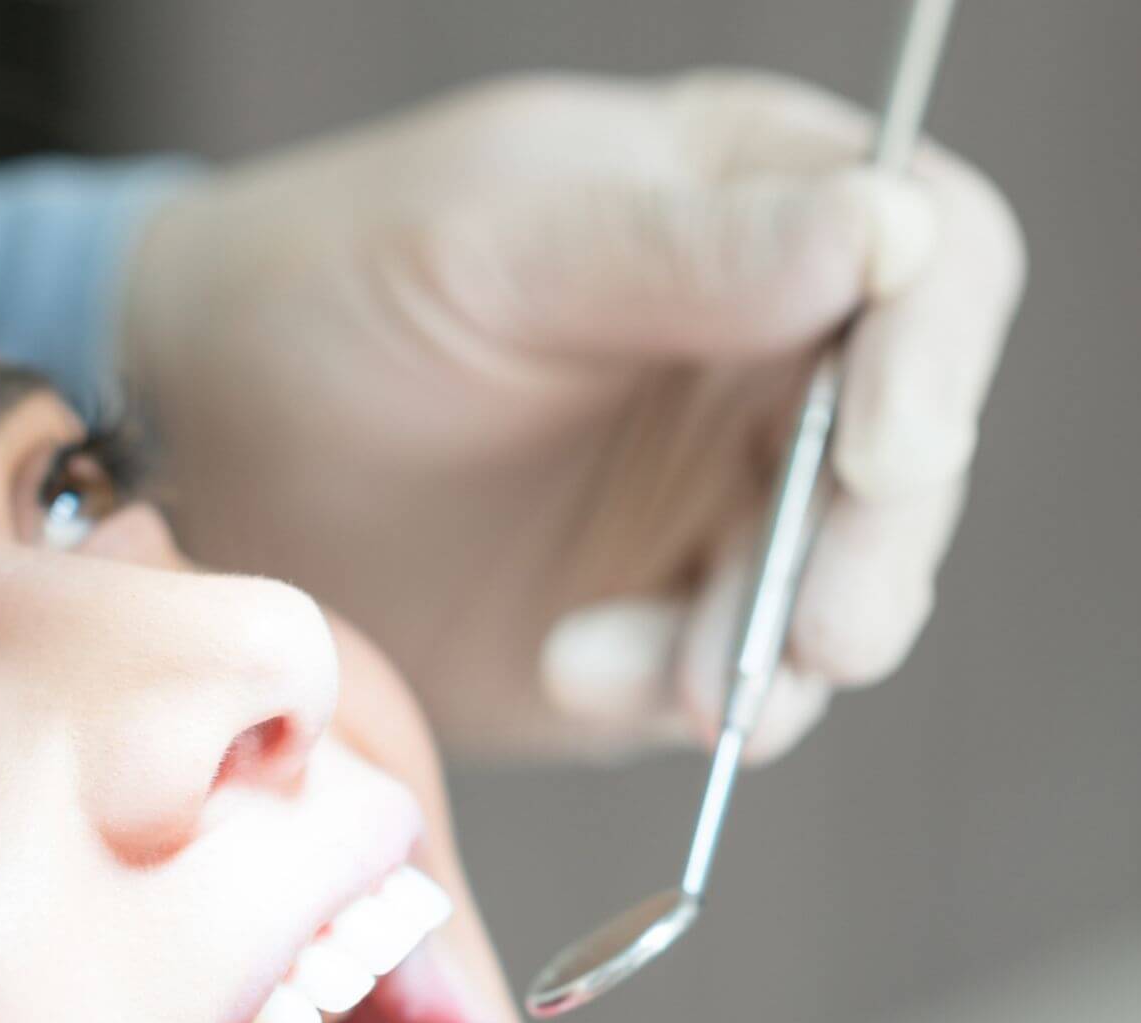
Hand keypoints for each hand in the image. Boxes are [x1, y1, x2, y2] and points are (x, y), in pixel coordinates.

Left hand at [125, 72, 1024, 760]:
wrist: (203, 451)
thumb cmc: (329, 289)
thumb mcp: (492, 247)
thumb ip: (684, 250)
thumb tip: (886, 234)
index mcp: (756, 207)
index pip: (933, 260)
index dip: (937, 358)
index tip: (883, 454)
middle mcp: (770, 359)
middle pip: (914, 457)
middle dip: (873, 554)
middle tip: (815, 640)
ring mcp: (723, 503)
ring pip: (844, 589)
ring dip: (775, 649)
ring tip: (662, 683)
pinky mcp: (665, 624)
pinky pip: (734, 682)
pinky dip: (680, 697)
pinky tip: (577, 670)